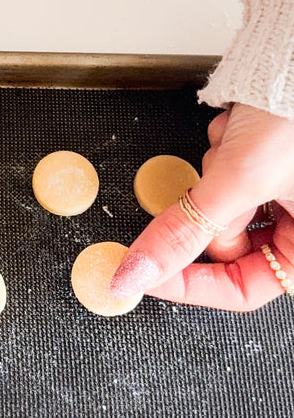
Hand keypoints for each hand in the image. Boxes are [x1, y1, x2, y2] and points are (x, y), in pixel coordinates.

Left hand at [109, 103, 293, 311]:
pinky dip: (223, 149)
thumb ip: (183, 233)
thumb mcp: (238, 180)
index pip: (244, 290)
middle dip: (212, 207)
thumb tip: (138, 273)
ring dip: (217, 172)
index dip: (190, 284)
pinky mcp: (267, 160)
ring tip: (239, 142)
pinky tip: (240, 127)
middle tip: (212, 184)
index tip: (145, 272)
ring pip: (220, 205)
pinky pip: (224, 171)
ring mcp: (286, 191)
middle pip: (229, 244)